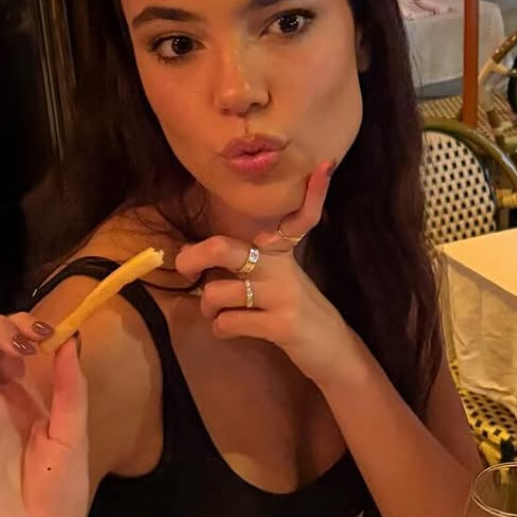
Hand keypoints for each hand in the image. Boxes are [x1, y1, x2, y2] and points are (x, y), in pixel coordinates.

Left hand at [173, 161, 361, 388]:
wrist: (332, 350)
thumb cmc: (293, 310)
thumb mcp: (280, 277)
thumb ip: (248, 260)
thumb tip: (194, 255)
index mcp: (283, 251)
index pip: (302, 215)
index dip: (315, 193)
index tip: (325, 166)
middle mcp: (283, 267)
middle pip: (226, 248)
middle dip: (194, 256)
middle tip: (184, 265)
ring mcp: (284, 295)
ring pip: (218, 292)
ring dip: (209, 308)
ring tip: (219, 312)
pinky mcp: (282, 324)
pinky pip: (229, 323)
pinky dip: (222, 329)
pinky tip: (233, 330)